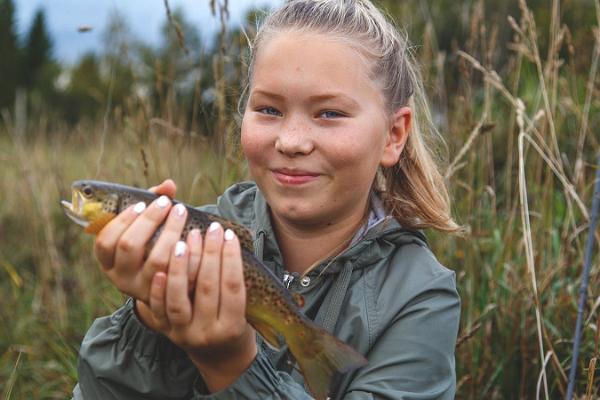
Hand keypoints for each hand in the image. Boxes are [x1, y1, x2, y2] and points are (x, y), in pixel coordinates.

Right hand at [94, 179, 187, 302]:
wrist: (171, 287)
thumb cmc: (154, 247)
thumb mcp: (145, 230)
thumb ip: (153, 204)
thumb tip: (168, 185)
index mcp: (109, 262)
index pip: (105, 242)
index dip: (121, 220)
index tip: (140, 203)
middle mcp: (122, 278)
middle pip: (129, 246)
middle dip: (148, 220)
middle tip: (166, 203)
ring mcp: (146, 288)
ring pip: (157, 259)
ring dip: (170, 231)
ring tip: (182, 211)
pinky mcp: (170, 295)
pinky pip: (180, 271)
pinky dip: (189, 251)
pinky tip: (196, 234)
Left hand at [138, 223, 256, 392]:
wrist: (218, 356)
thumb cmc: (234, 323)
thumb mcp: (244, 309)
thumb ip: (235, 282)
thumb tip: (227, 239)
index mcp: (232, 326)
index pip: (232, 286)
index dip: (231, 258)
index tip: (229, 234)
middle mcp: (207, 333)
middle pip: (207, 288)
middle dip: (209, 254)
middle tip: (211, 229)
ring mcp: (183, 333)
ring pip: (178, 298)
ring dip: (182, 267)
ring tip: (185, 240)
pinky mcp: (165, 331)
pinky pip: (158, 309)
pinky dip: (159, 289)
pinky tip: (160, 269)